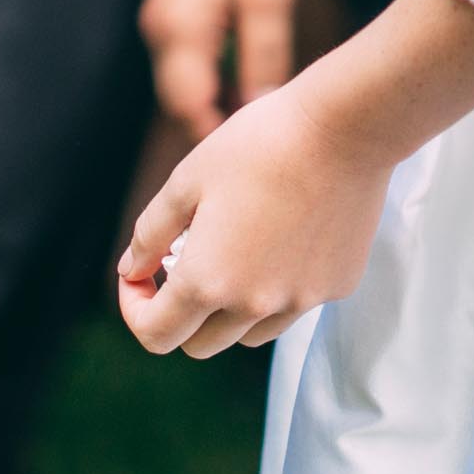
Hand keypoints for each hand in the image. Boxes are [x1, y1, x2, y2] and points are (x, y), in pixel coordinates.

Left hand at [115, 78, 390, 358]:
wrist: (343, 130)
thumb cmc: (257, 146)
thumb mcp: (185, 181)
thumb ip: (150, 234)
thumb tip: (131, 269)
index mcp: (208, 281)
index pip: (155, 335)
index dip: (135, 308)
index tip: (139, 276)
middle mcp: (255, 306)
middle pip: (200, 344)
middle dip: (179, 313)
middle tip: (182, 260)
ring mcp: (300, 302)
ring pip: (247, 333)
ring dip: (227, 308)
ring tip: (231, 248)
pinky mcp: (335, 288)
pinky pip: (291, 307)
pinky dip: (273, 290)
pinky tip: (278, 238)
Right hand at [139, 0, 301, 136]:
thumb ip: (264, 55)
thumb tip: (260, 109)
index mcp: (179, 28)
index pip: (186, 102)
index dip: (214, 134)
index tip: (250, 158)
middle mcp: (159, 34)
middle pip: (179, 104)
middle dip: (215, 128)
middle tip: (259, 150)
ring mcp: (160, 34)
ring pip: (182, 93)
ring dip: (214, 111)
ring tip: (257, 129)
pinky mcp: (169, 33)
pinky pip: (185, 76)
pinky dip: (210, 92)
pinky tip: (242, 99)